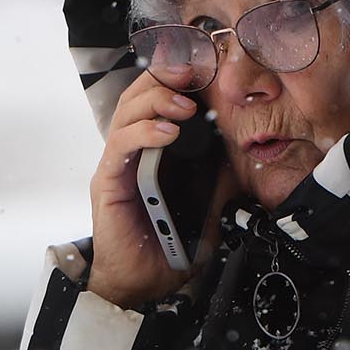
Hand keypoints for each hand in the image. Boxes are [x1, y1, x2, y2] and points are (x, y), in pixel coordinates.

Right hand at [87, 72, 212, 308]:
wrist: (147, 284)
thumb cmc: (171, 244)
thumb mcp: (208, 204)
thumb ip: (217, 176)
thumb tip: (241, 151)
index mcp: (152, 150)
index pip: (157, 98)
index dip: (175, 77)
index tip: (202, 66)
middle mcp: (131, 151)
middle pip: (137, 95)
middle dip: (164, 77)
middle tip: (192, 73)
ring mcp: (117, 165)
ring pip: (126, 112)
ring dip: (157, 100)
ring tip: (185, 106)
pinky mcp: (107, 182)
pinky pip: (121, 146)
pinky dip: (144, 132)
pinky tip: (169, 132)